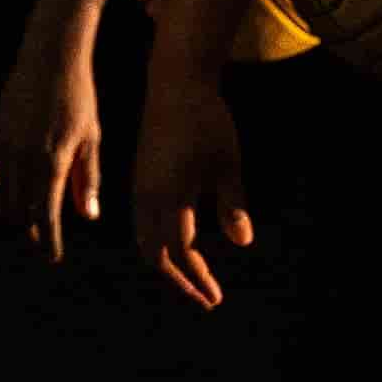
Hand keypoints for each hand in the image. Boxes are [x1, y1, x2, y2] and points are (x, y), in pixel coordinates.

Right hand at [0, 49, 105, 262]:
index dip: (48, 242)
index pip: (46, 216)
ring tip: (27, 219)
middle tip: (43, 239)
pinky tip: (5, 196)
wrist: (49, 60)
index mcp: (52, 163)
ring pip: (0, 198)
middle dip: (32, 229)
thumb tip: (88, 217)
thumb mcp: (92, 139)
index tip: (53, 258)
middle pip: (21, 212)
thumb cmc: (79, 100)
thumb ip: (88, 180)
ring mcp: (2, 148)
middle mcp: (22, 159)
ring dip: (14, 213)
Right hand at [132, 76, 251, 308]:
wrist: (175, 83)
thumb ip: (233, 204)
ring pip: (146, 240)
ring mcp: (140, 187)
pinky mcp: (141, 178)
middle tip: (206, 297)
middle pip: (156, 254)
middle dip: (180, 280)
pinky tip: (180, 245)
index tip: (215, 298)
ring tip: (194, 278)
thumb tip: (241, 243)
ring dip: (168, 263)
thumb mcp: (227, 162)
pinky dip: (159, 243)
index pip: (180, 252)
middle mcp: (146, 196)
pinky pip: (144, 223)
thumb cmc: (208, 120)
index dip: (197, 278)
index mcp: (168, 196)